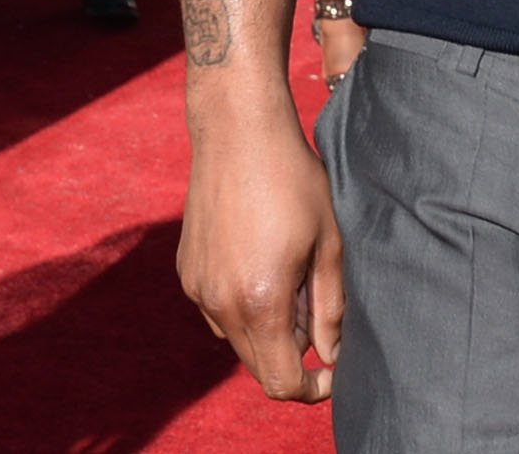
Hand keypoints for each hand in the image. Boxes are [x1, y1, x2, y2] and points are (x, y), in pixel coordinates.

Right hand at [178, 105, 343, 403]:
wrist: (239, 130)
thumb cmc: (292, 178)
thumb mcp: (328, 241)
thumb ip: (331, 307)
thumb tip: (330, 355)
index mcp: (260, 301)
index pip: (280, 381)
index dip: (310, 388)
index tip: (331, 370)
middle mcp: (220, 303)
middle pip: (258, 363)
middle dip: (291, 349)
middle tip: (313, 301)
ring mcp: (198, 287)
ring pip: (236, 337)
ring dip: (265, 326)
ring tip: (288, 272)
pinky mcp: (187, 270)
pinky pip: (217, 309)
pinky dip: (241, 303)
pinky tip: (260, 257)